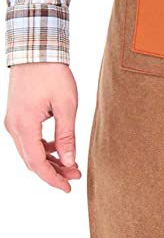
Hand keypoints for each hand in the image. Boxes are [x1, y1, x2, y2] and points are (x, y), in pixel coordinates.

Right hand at [5, 63, 80, 192]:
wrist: (36, 49)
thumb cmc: (52, 73)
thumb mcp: (66, 104)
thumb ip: (66, 135)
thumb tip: (69, 162)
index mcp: (24, 126)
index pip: (37, 163)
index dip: (53, 179)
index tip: (68, 188)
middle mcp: (13, 127)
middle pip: (32, 160)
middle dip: (54, 171)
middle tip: (76, 175)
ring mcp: (13, 121)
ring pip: (30, 151)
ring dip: (49, 160)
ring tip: (71, 164)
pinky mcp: (17, 116)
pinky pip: (28, 139)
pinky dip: (43, 147)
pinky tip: (58, 147)